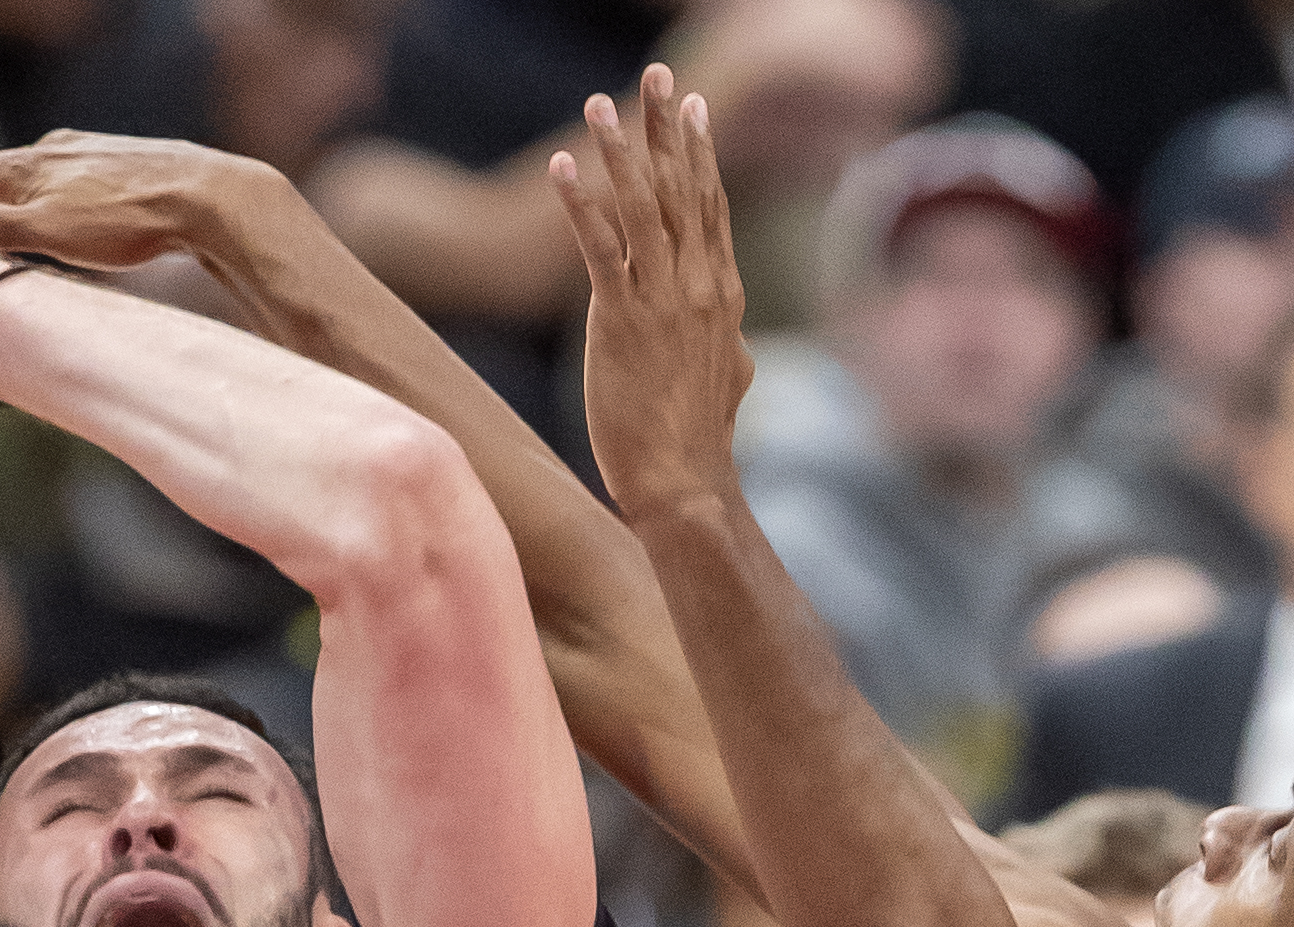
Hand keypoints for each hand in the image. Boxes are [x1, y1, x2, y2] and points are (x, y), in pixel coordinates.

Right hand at [0, 132, 282, 273]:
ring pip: (27, 177)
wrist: (208, 197)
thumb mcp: (50, 232)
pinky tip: (60, 219)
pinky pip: (64, 183)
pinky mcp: (117, 166)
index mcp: (23, 169)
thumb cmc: (129, 220)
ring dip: (1, 199)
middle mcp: (48, 153)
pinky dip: (43, 201)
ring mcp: (85, 156)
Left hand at [548, 65, 754, 524]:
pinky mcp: (622, 320)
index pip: (710, 206)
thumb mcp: (725, 376)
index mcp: (722, 293)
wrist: (684, 484)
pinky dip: (579, 203)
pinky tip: (562, 169)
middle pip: (682, 188)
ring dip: (618, 150)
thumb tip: (732, 334)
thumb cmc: (698, 440)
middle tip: (655, 74)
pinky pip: (598, 247)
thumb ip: (724, 341)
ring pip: (642, 206)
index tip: (691, 108)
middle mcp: (699, 285)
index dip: (699, 153)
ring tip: (598, 105)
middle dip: (666, 128)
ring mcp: (663, 299)